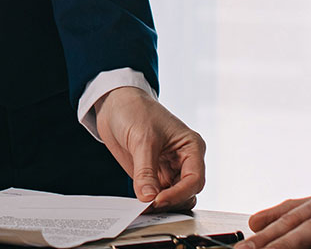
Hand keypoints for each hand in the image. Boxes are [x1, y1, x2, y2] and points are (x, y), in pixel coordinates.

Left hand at [93, 86, 205, 208]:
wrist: (116, 104)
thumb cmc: (136, 111)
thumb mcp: (142, 139)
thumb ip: (145, 171)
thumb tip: (148, 198)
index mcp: (191, 147)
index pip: (194, 179)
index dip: (178, 194)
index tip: (158, 200)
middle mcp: (184, 161)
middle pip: (187, 193)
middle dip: (170, 202)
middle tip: (147, 206)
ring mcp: (169, 170)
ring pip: (174, 198)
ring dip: (159, 205)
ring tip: (140, 206)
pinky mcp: (154, 175)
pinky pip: (157, 195)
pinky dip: (149, 202)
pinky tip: (137, 202)